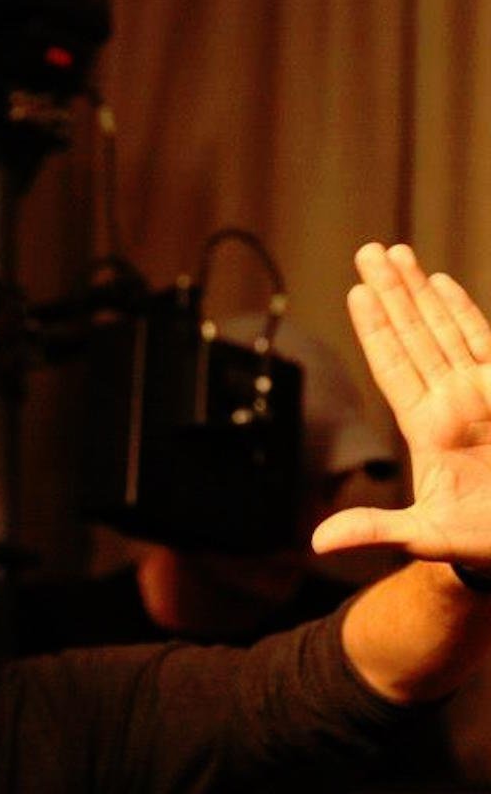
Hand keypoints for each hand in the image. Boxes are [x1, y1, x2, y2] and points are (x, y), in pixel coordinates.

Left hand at [313, 243, 490, 561]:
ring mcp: (481, 392)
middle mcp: (449, 401)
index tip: (357, 291)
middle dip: (392, 292)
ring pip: (444, 329)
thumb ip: (375, 529)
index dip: (375, 329)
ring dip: (420, 291)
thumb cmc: (480, 542)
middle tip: (368, 250)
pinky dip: (464, 312)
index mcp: (426, 427)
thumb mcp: (425, 536)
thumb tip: (318, 543)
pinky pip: (484, 341)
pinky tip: (444, 283)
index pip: (393, 366)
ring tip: (397, 253)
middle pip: (412, 335)